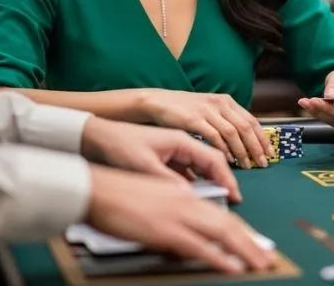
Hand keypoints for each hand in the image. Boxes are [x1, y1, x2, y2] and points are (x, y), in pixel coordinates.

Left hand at [81, 118, 240, 202]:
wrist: (98, 136)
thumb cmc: (120, 145)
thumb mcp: (143, 165)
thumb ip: (168, 180)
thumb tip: (190, 197)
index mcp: (182, 140)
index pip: (214, 159)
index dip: (227, 178)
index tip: (234, 194)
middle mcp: (183, 143)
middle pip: (212, 162)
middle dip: (224, 179)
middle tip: (231, 198)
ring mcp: (175, 150)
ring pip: (201, 167)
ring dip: (211, 181)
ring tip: (217, 198)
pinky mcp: (167, 157)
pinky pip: (188, 170)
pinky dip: (195, 181)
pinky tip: (195, 194)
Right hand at [87, 165, 275, 274]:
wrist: (97, 189)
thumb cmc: (119, 194)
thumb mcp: (153, 200)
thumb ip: (172, 212)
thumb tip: (181, 233)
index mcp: (184, 194)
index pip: (219, 213)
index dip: (239, 229)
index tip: (252, 244)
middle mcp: (187, 202)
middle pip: (228, 224)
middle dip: (250, 243)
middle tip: (266, 258)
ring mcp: (179, 216)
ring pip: (222, 233)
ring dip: (244, 250)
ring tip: (260, 262)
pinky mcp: (166, 231)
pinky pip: (200, 247)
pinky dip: (220, 257)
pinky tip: (233, 266)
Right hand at [141, 90, 272, 168]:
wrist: (159, 101)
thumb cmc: (185, 109)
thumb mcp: (210, 110)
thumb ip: (226, 120)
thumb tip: (244, 139)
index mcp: (226, 101)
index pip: (251, 120)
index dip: (262, 137)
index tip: (270, 152)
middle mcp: (220, 104)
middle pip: (245, 127)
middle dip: (256, 147)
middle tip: (262, 163)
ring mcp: (207, 110)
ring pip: (232, 132)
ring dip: (242, 151)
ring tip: (247, 165)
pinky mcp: (194, 119)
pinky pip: (213, 135)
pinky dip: (223, 148)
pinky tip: (228, 159)